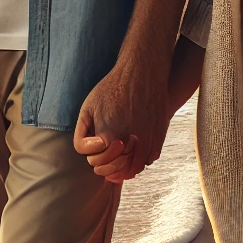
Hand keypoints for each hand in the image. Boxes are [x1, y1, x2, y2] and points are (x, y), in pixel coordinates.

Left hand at [73, 58, 167, 183]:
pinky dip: (139, 159)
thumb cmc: (112, 89)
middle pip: (117, 170)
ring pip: (134, 169)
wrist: (142, 72)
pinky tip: (133, 147)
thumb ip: (82, 136)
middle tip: (106, 151)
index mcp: (110, 137)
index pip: (98, 164)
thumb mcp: (88, 108)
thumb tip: (90, 156)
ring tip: (118, 153)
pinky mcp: (159, 138)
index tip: (98, 142)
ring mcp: (148, 142)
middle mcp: (131, 144)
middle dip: (109, 163)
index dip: (95, 156)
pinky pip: (148, 160)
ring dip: (125, 165)